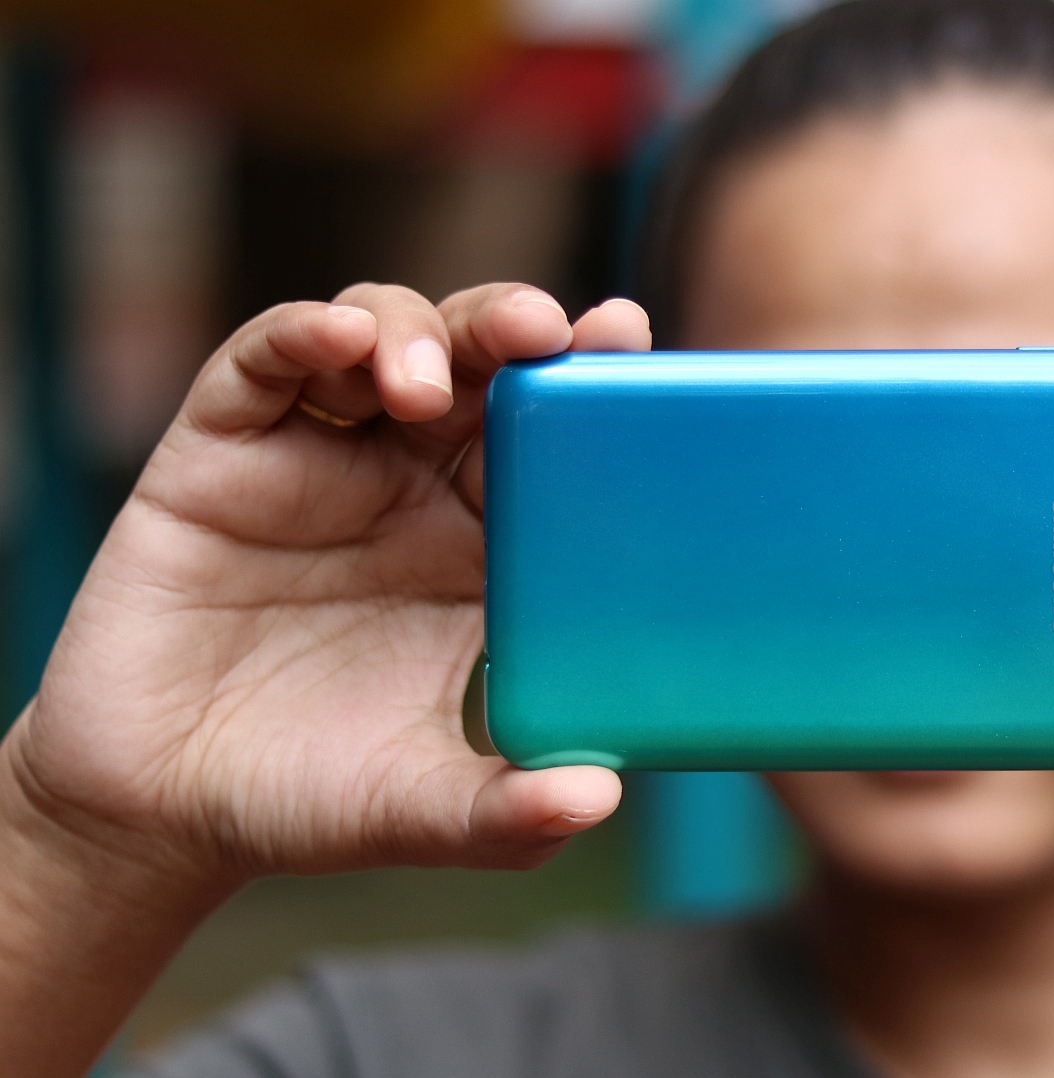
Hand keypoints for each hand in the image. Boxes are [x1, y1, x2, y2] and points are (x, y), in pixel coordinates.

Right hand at [2, 283, 650, 889]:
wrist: (159, 813)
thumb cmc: (314, 795)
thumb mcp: (427, 808)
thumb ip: (510, 811)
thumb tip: (598, 799)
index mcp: (486, 545)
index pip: (556, 437)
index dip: (594, 380)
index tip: (630, 338)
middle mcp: (412, 484)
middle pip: (478, 360)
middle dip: (514, 324)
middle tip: (546, 330)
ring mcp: (319, 457)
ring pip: (382, 334)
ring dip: (414, 332)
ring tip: (423, 384)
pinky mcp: (220, 452)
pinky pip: (263, 364)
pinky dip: (302, 333)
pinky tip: (337, 340)